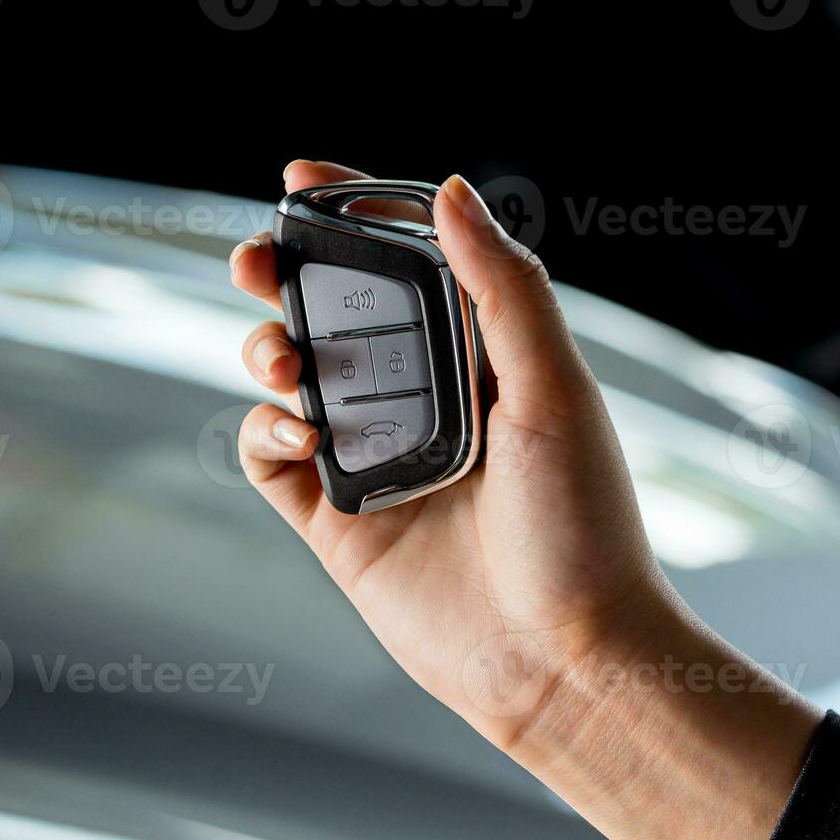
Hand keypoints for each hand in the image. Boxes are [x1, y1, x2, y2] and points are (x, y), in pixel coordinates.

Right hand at [230, 160, 663, 749]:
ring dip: (270, 348)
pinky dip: (266, 433)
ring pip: (296, 380)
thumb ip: (502, 288)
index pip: (408, 265)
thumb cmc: (583, 528)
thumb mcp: (553, 389)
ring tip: (282, 357)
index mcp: (484, 360)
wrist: (565, 661)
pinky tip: (293, 434)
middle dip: (286, 276)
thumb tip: (449, 188)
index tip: (299, 178)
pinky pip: (277, 462)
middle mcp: (429, 403)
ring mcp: (381, 462)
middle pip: (335, 315)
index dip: (353, 215)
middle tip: (256, 260)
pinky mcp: (344, 524)